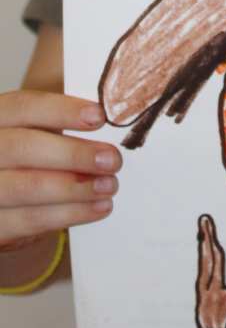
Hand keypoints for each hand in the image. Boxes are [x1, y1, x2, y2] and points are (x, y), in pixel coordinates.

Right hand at [0, 90, 120, 247]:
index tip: (99, 117)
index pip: (22, 107)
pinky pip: (28, 220)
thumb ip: (62, 118)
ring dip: (76, 188)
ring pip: (27, 187)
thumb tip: (108, 108)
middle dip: (72, 154)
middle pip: (22, 147)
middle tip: (112, 159)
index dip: (61, 111)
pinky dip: (68, 214)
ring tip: (109, 186)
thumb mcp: (39, 127)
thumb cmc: (30, 154)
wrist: (6, 200)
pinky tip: (97, 207)